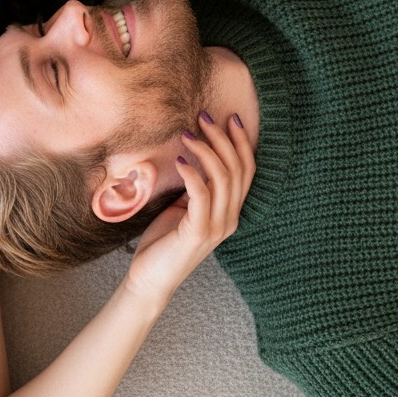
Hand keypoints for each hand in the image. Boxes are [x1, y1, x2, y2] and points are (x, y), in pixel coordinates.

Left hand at [125, 115, 254, 307]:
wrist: (150, 279)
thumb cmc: (164, 242)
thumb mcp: (184, 208)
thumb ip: (196, 189)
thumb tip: (192, 159)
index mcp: (230, 211)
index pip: (247, 170)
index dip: (242, 143)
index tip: (231, 118)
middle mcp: (230, 218)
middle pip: (238, 169)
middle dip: (223, 138)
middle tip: (204, 116)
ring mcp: (216, 227)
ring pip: (223, 178)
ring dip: (206, 151)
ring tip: (187, 134)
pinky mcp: (198, 233)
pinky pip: (202, 195)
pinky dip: (192, 174)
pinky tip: (179, 161)